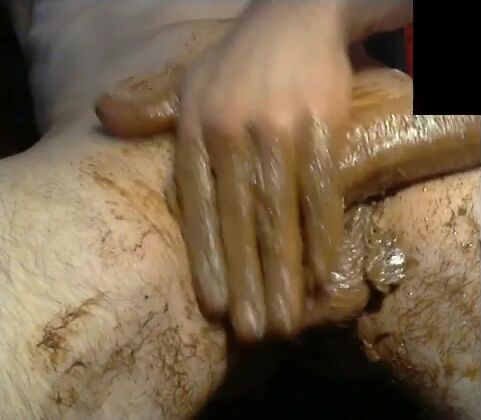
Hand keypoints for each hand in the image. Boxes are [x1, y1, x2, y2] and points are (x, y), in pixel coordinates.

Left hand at [176, 2, 350, 339]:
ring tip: (287, 320)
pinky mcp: (322, 124)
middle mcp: (232, 133)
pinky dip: (322, 234)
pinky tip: (324, 274)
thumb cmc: (239, 60)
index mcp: (197, 129)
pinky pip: (322, 189)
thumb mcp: (188, 81)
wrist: (295, 14)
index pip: (196, 206)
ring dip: (284, 274)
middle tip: (253, 333)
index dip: (206, 259)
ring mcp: (278, 130)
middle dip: (246, 282)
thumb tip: (103, 115)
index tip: (214, 308)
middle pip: (239, 221)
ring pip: (279, 215)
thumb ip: (152, 110)